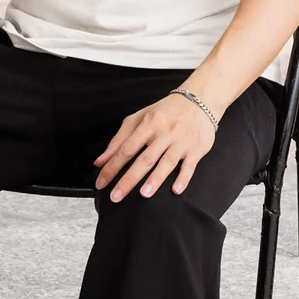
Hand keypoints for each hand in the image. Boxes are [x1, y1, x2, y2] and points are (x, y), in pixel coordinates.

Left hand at [94, 93, 217, 202]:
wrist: (199, 101)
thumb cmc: (165, 112)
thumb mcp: (138, 119)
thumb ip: (118, 140)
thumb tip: (99, 162)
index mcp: (147, 124)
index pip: (126, 149)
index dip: (111, 167)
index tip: (101, 183)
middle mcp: (164, 132)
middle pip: (144, 159)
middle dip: (128, 179)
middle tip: (116, 197)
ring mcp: (181, 141)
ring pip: (166, 162)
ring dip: (155, 179)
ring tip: (144, 194)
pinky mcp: (196, 148)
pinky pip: (190, 165)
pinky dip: (183, 178)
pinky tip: (176, 190)